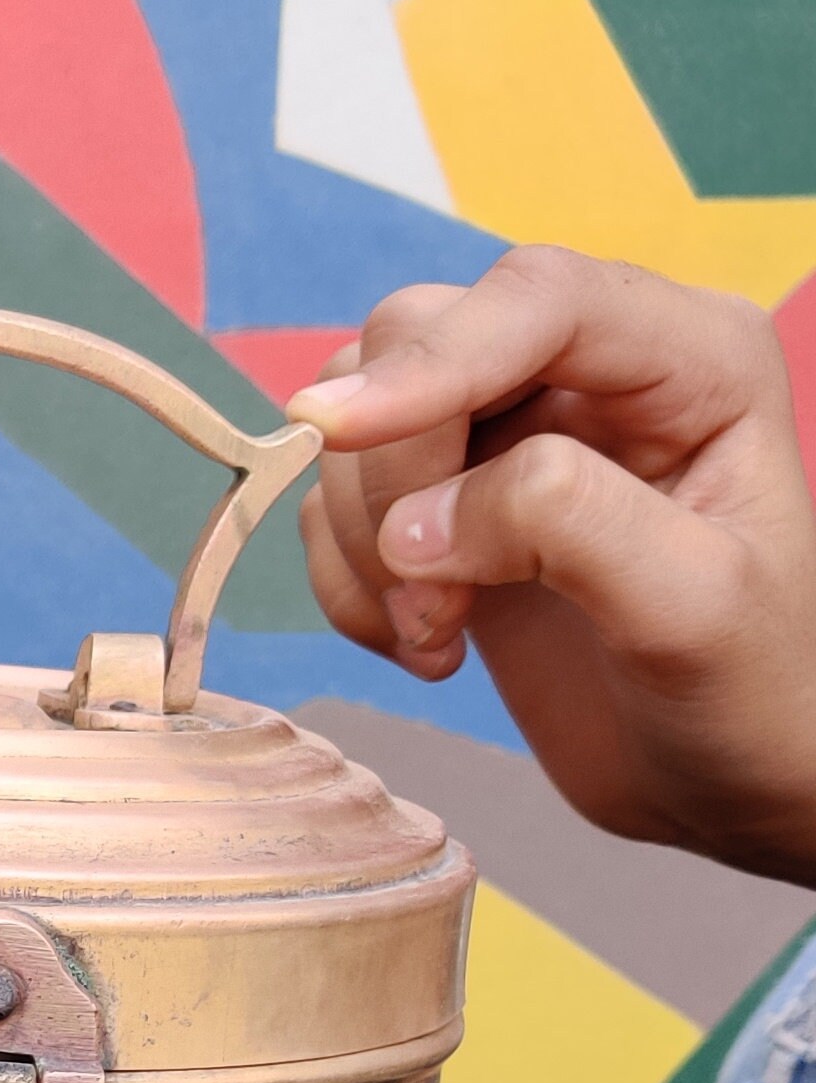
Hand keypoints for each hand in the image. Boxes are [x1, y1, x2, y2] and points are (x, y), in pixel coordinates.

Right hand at [291, 245, 815, 884]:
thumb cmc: (748, 695)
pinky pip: (337, 507)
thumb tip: (419, 523)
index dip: (433, 357)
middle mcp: (591, 372)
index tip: (335, 430)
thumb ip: (570, 527)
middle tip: (432, 609)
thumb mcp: (689, 608)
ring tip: (436, 637)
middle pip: (419, 343)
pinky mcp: (446, 506)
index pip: (538, 301)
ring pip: (361, 425)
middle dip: (393, 476)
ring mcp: (508, 436)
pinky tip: (425, 645)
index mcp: (691, 359)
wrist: (721, 780)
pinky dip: (349, 585)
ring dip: (364, 543)